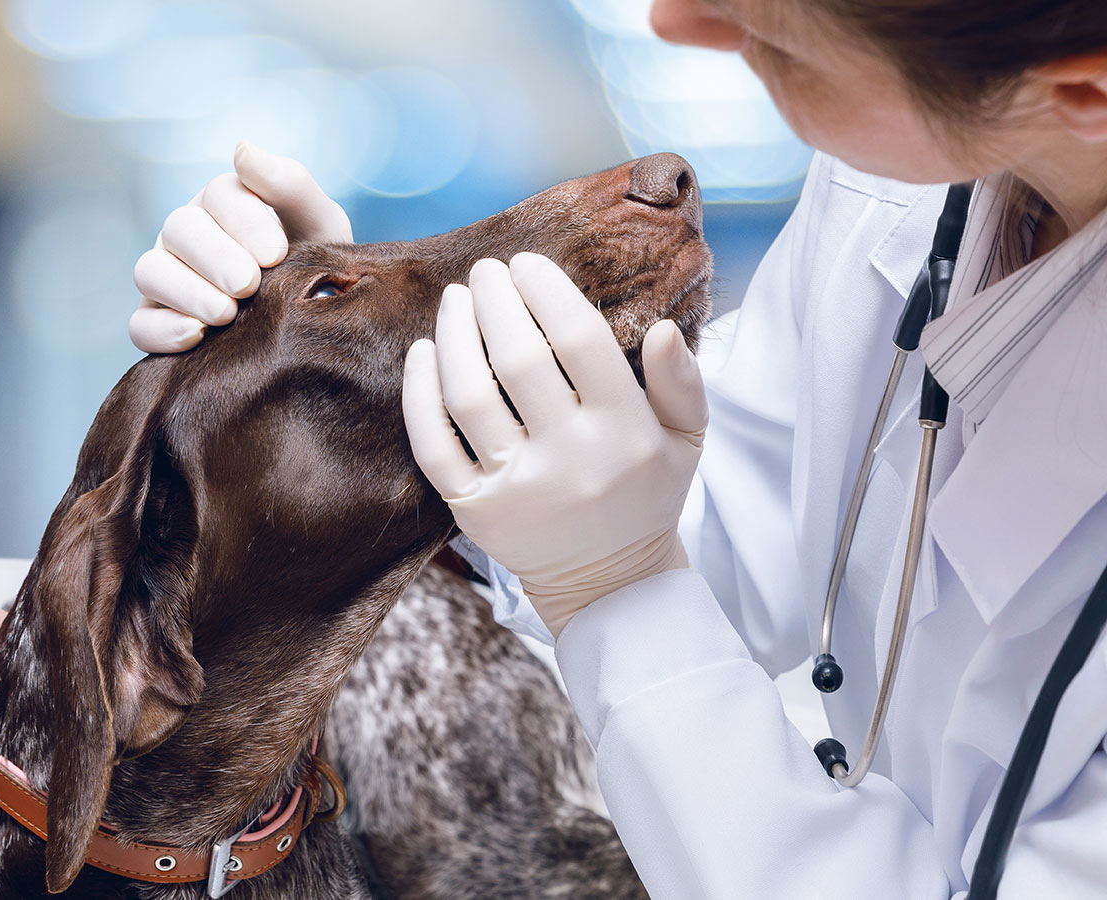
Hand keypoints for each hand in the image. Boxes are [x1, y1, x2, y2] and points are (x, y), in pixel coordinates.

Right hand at [130, 141, 351, 352]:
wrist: (312, 321)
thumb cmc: (313, 263)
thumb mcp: (319, 223)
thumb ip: (289, 185)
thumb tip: (242, 149)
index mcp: (224, 201)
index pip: (219, 194)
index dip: (244, 222)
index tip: (276, 255)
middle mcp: (187, 234)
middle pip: (178, 229)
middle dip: (215, 257)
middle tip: (249, 285)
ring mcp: (167, 277)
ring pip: (149, 272)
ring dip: (187, 291)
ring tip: (227, 314)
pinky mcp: (157, 322)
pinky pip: (140, 325)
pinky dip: (163, 330)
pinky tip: (198, 336)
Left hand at [401, 253, 705, 636]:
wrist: (608, 583)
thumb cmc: (644, 494)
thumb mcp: (686, 441)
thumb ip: (682, 383)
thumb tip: (662, 329)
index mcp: (625, 432)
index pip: (580, 340)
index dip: (546, 291)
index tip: (526, 264)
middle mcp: (569, 460)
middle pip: (518, 358)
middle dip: (495, 300)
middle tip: (485, 271)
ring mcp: (516, 488)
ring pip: (468, 396)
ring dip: (454, 336)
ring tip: (454, 300)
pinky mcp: (474, 512)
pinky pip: (433, 446)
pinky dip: (420, 395)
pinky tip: (423, 353)